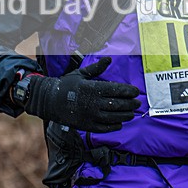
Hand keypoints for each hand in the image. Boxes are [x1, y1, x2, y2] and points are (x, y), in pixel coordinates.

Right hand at [20, 57, 140, 132]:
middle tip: (137, 103)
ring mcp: (90, 116)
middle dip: (130, 104)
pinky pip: (105, 128)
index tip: (136, 91)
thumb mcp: (81, 74)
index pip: (116, 90)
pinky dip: (114, 126)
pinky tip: (120, 123)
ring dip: (125, 115)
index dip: (128, 91)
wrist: (50, 101)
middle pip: (118, 104)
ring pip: (113, 117)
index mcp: (92, 88)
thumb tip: (109, 59)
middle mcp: (93, 103)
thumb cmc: (67, 85)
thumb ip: (97, 68)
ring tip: (132, 113)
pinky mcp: (87, 126)